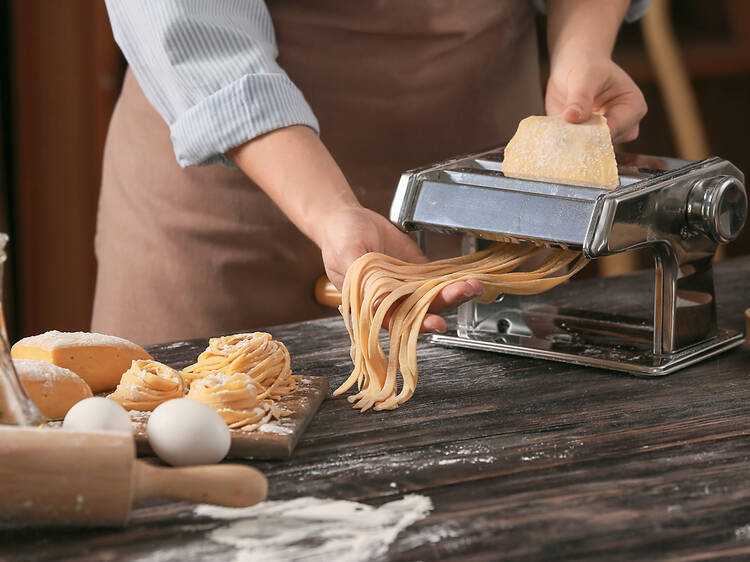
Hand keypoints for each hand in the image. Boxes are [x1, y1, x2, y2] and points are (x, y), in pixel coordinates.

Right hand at [319, 205, 482, 332]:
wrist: (347, 217)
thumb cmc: (339, 238)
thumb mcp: (347, 254)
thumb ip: (362, 279)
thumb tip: (377, 303)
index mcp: (370, 304)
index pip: (396, 320)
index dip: (417, 324)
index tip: (436, 322)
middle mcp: (391, 299)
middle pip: (421, 309)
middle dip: (445, 303)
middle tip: (465, 291)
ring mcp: (406, 286)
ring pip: (433, 295)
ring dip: (454, 292)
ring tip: (473, 284)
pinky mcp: (417, 271)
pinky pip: (437, 278)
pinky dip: (452, 278)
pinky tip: (467, 275)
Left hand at [545, 53, 646, 142]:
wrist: (573, 65)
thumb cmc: (586, 65)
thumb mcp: (584, 76)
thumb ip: (580, 97)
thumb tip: (572, 117)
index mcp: (633, 106)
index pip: (617, 128)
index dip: (596, 134)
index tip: (575, 134)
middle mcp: (624, 124)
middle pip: (607, 143)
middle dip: (585, 142)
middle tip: (564, 137)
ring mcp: (605, 133)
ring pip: (593, 149)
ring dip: (576, 145)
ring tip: (560, 136)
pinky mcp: (587, 139)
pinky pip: (578, 149)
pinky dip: (567, 145)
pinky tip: (555, 139)